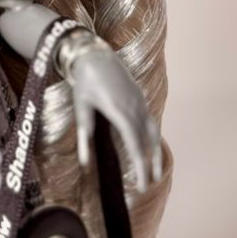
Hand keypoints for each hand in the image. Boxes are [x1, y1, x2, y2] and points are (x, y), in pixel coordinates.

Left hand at [70, 47, 161, 191]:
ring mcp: (139, 100)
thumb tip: (84, 163)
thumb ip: (84, 135)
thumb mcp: (81, 106)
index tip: (141, 185)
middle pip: (147, 141)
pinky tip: (150, 147)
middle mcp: (134, 107)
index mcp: (119, 111)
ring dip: (155, 152)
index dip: (140, 166)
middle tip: (147, 185)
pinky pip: (150, 120)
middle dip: (149, 165)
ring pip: (153, 131)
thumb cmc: (84, 80)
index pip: (135, 145)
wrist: (94, 52)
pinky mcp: (140, 96)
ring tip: (156, 172)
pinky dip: (152, 137)